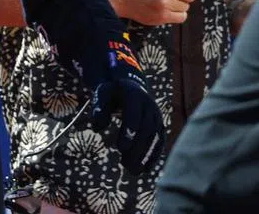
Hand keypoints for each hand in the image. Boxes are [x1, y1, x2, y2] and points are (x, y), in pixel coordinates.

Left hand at [90, 38, 164, 173]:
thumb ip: (99, 109)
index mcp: (134, 94)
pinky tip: (146, 169)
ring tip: (133, 171)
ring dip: (146, 155)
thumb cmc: (111, 93)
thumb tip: (98, 127)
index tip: (120, 148)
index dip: (129, 130)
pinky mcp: (160, 125)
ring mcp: (157, 115)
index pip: (134, 114)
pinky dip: (154, 155)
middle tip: (126, 165)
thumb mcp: (101, 95)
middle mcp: (149, 105)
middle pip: (146, 128)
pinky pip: (159, 141)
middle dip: (137, 148)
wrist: (129, 87)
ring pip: (155, 137)